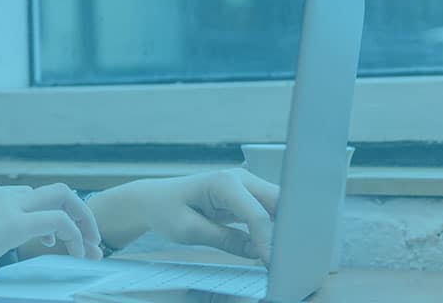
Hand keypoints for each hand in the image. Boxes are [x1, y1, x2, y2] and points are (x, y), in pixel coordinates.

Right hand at [0, 183, 103, 284]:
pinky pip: (59, 220)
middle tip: (89, 240)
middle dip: (78, 212)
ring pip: (62, 195)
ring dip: (83, 221)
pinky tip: (77, 254)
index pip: (28, 196)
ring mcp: (6, 204)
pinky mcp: (12, 223)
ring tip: (91, 248)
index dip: (47, 217)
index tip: (50, 240)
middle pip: (53, 189)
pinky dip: (75, 235)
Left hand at [124, 169, 278, 263]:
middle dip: (286, 230)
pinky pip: (269, 211)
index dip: (268, 240)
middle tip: (288, 260)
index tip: (273, 264)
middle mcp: (240, 178)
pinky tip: (274, 247)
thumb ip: (224, 240)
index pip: (257, 213)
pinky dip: (275, 228)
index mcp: (224, 182)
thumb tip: (257, 252)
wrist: (154, 199)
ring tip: (284, 255)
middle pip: (278, 203)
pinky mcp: (247, 197)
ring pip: (278, 206)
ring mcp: (246, 186)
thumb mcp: (189, 230)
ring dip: (283, 229)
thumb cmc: (166, 210)